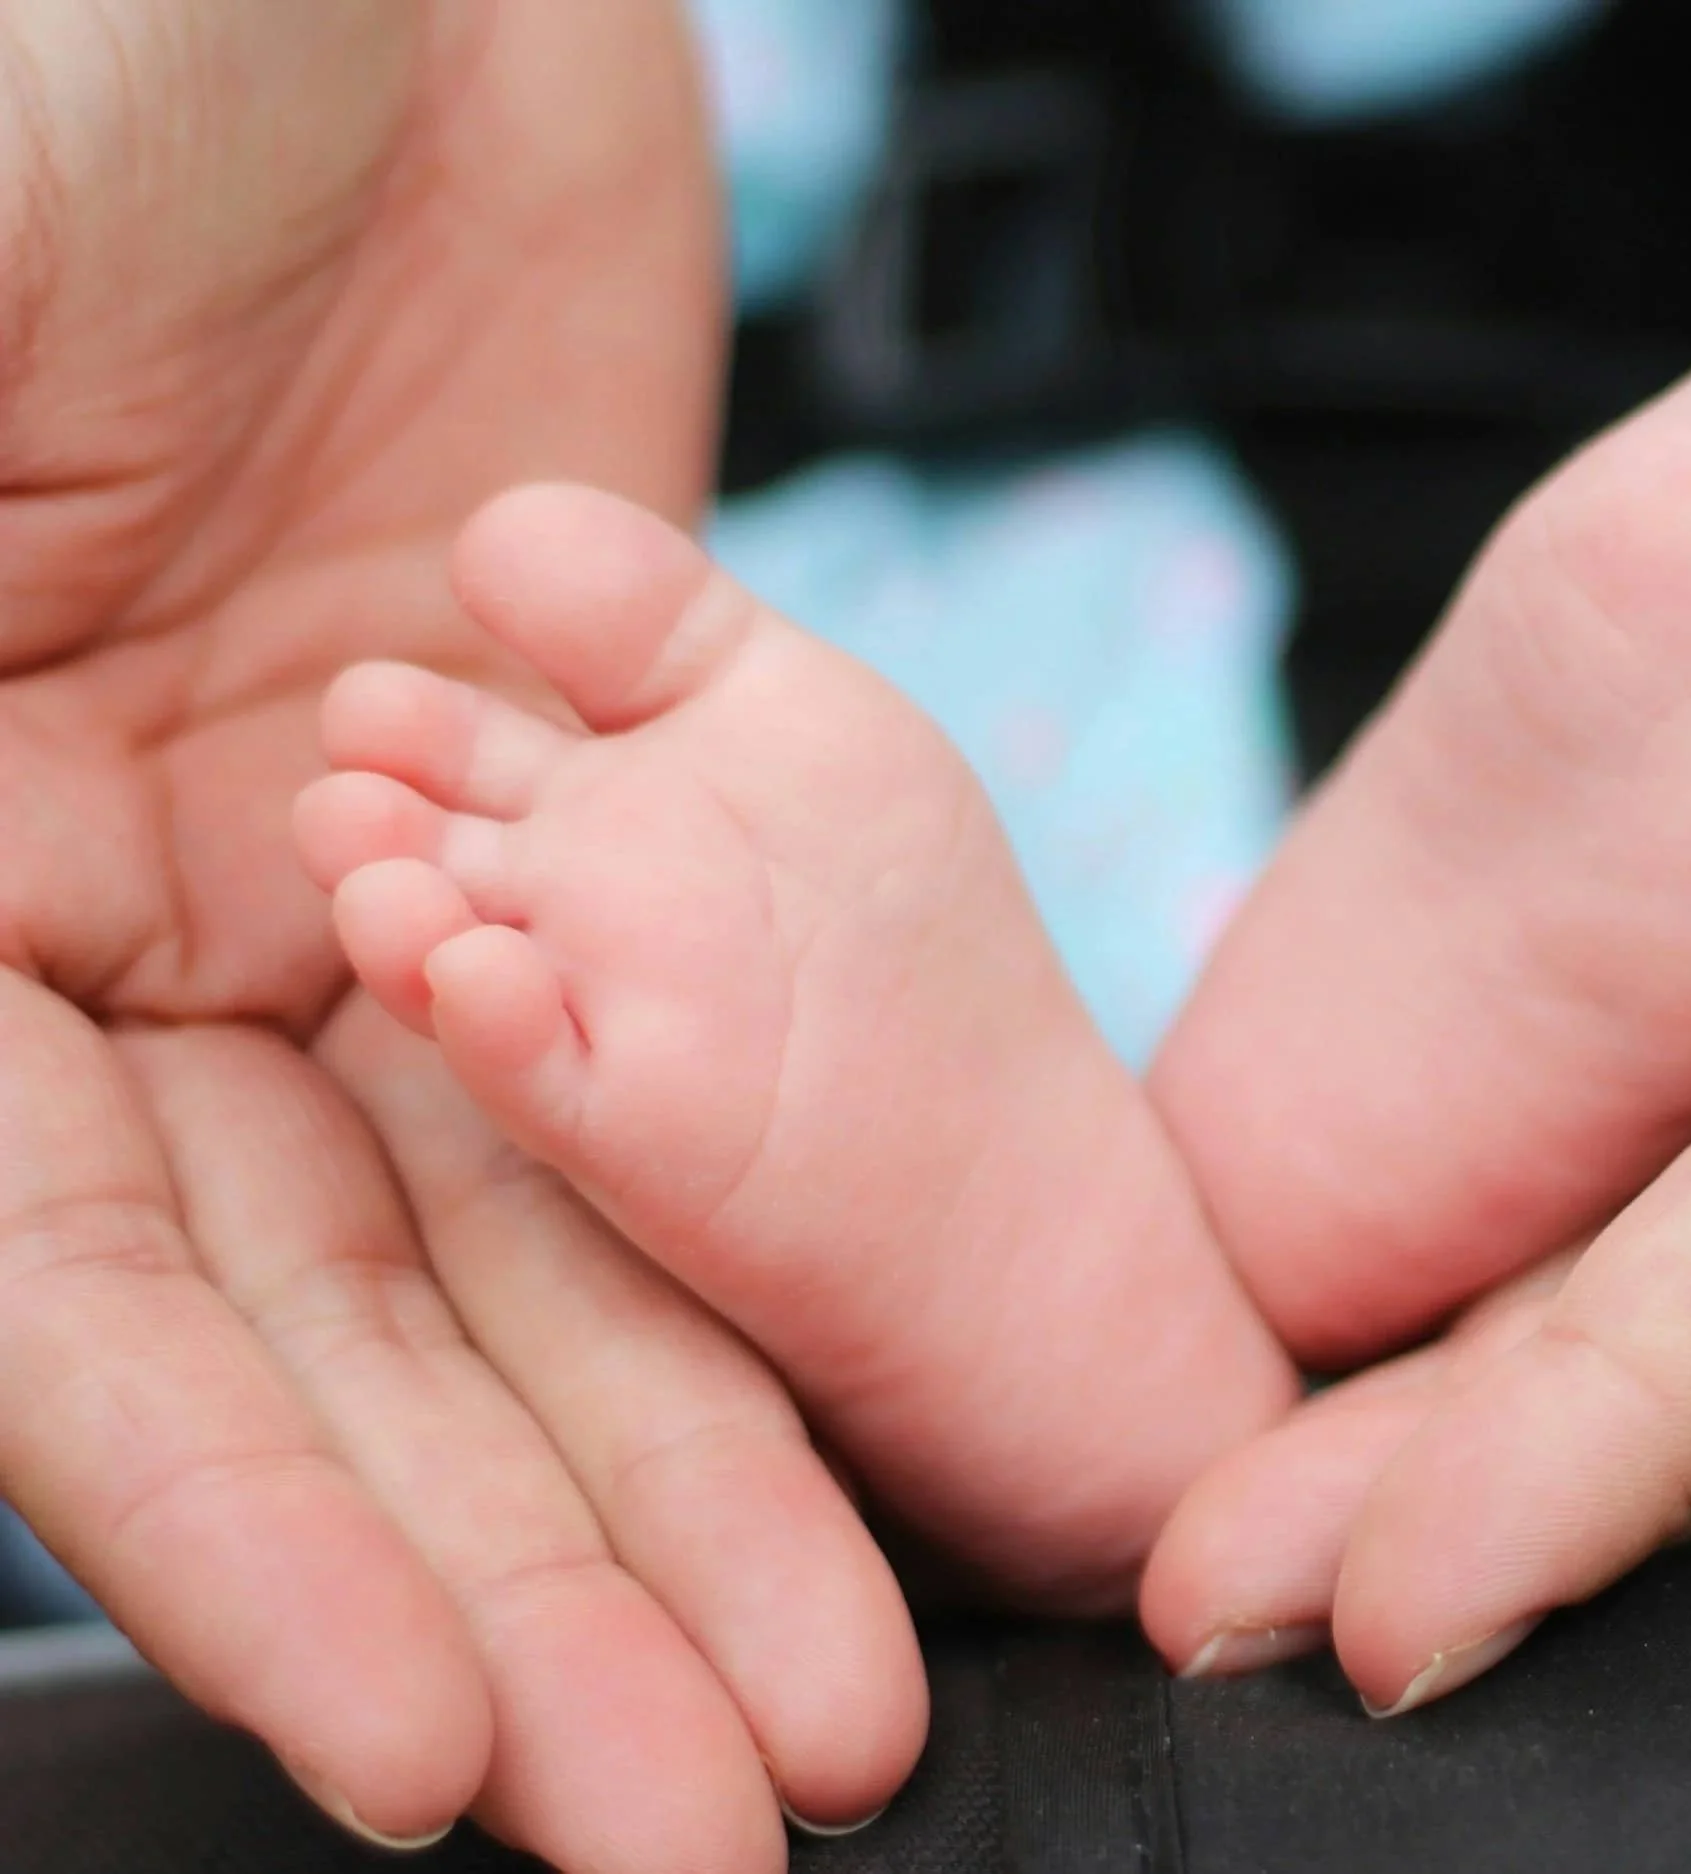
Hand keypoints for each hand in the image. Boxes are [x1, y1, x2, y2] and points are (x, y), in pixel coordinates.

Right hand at [0, 4, 921, 1863]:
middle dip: (522, 1587)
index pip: (71, 1299)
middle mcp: (127, 949)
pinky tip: (869, 1438)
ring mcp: (370, 901)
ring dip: (678, 1485)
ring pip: (539, 1252)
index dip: (239, 1531)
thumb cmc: (103, 75)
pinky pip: (688, 1071)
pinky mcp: (584, 830)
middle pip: (339, 1341)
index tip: (423, 1748)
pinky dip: (762, 1246)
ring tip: (823, 1720)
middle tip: (704, 1823)